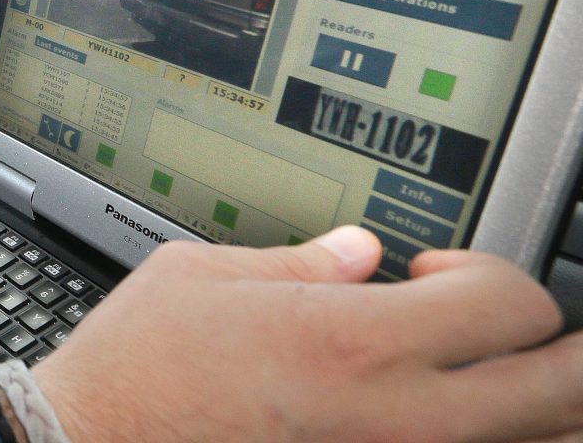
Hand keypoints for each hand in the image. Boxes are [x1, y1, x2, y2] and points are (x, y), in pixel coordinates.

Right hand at [34, 225, 580, 442]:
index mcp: (354, 343)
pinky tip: (418, 413)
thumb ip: (300, 262)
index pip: (512, 306)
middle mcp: (396, 418)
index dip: (491, 274)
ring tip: (477, 378)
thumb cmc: (135, 374)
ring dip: (529, 405)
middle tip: (507, 330)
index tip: (437, 273)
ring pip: (537, 441)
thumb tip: (357, 252)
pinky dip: (475, 436)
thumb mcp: (204, 279)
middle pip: (562, 389)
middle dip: (556, 349)